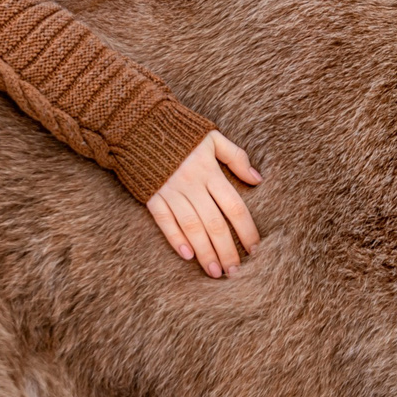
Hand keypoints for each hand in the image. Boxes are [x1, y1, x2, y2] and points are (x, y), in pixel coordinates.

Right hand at [146, 132, 260, 277]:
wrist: (138, 123)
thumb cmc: (180, 131)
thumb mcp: (212, 137)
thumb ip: (236, 157)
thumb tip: (258, 179)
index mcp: (209, 171)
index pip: (234, 207)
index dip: (246, 230)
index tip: (255, 249)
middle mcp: (192, 184)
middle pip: (214, 223)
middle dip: (227, 250)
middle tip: (236, 272)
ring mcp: (170, 191)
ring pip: (192, 227)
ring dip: (205, 252)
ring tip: (216, 272)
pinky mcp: (151, 196)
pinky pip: (164, 221)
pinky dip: (175, 238)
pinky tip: (187, 255)